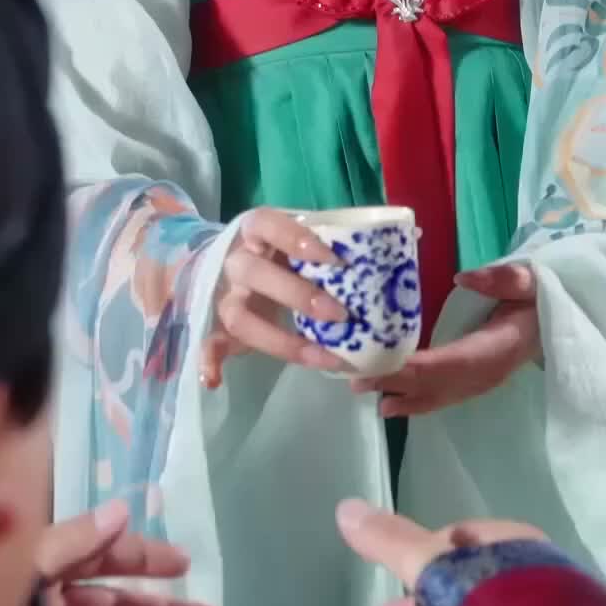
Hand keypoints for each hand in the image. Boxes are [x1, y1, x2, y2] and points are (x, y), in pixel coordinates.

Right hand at [200, 207, 348, 388]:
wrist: (214, 262)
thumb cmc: (272, 248)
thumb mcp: (292, 235)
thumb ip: (328, 239)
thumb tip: (398, 236)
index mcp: (254, 231)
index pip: (269, 225)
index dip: (297, 239)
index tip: (334, 259)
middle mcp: (235, 261)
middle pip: (255, 272)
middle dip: (297, 295)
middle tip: (341, 314)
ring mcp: (223, 295)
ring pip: (239, 316)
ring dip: (280, 340)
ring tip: (320, 358)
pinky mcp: (214, 325)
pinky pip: (207, 342)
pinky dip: (208, 360)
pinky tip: (214, 379)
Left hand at [350, 261, 540, 416]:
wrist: (556, 323)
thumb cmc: (540, 299)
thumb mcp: (530, 281)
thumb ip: (503, 279)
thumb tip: (463, 278)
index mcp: (498, 348)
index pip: (454, 362)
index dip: (420, 368)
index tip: (387, 365)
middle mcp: (486, 373)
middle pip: (437, 384)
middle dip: (397, 384)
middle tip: (357, 380)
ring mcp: (481, 384)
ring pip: (437, 396)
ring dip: (401, 397)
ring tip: (365, 393)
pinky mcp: (475, 385)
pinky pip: (442, 398)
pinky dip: (414, 402)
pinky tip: (389, 404)